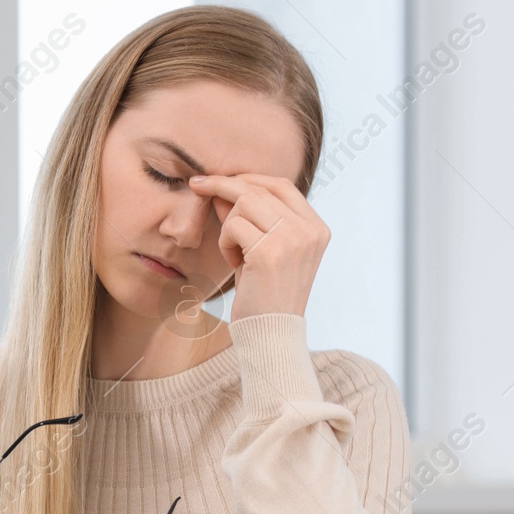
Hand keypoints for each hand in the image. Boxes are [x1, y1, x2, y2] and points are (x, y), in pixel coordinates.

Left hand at [187, 173, 328, 320]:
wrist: (270, 335)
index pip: (280, 184)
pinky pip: (233, 226)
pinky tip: (235, 264)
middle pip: (259, 187)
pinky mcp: (270, 252)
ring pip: (244, 202)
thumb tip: (221, 188)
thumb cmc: (264, 295)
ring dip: (228, 225)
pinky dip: (225, 243)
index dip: (248, 178)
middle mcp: (309, 230)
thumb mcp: (261, 251)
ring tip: (233, 253)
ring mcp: (293, 239)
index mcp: (316, 228)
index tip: (219, 179)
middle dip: (224, 186)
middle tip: (198, 186)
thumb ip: (250, 219)